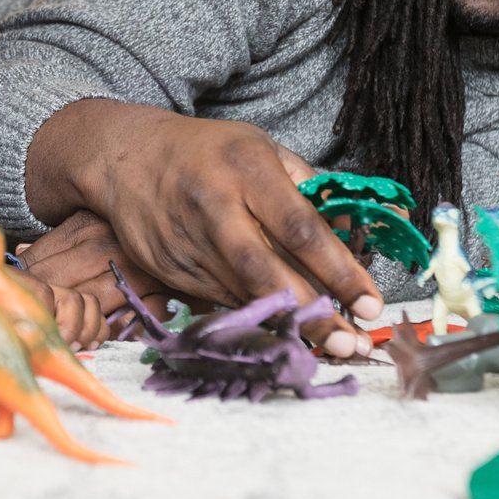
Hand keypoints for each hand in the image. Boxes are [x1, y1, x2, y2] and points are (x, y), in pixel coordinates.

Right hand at [26, 100, 383, 356]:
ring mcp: (189, 244)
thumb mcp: (263, 149)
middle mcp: (216, 208)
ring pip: (246, 297)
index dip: (339, 271)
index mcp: (246, 170)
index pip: (300, 229)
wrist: (127, 158)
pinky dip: (257, 319)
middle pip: (268, 274)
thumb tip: (371, 222)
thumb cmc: (208, 151)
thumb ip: (314, 187)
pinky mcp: (173, 271)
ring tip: (330, 348)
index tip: (371, 301)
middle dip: (315, 314)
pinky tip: (285, 333)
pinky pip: (223, 301)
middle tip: (352, 343)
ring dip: (290, 327)